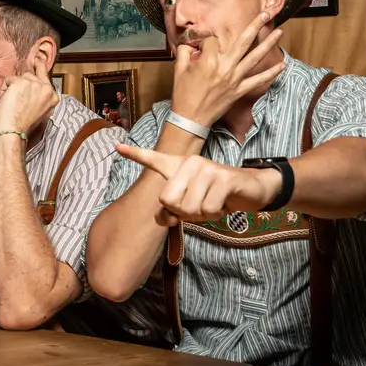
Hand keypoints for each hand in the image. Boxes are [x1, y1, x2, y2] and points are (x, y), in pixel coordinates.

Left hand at [0, 65, 59, 135]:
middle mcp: (46, 88)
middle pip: (30, 74)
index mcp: (52, 96)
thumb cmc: (22, 124)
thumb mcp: (37, 109)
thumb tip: (29, 85)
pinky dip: (4, 89)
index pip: (45, 75)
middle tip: (17, 98)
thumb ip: (37, 95)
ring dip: (12, 87)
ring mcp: (34, 84)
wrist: (13, 131)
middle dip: (21, 82)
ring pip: (19, 77)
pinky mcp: (21, 82)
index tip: (38, 60)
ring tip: (13, 103)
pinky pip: (8, 80)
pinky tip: (7, 101)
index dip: (40, 67)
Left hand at [116, 144, 280, 226]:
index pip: (153, 159)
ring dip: (203, 215)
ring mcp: (207, 168)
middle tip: (200, 205)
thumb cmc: (214, 196)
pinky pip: (208, 209)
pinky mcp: (224, 178)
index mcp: (178, 166)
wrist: (248, 189)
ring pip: (190, 208)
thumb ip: (172, 211)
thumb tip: (164, 218)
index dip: (135, 154)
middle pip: (169, 201)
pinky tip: (223, 203)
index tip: (117, 147)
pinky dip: (216, 214)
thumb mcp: (190, 204)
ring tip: (213, 203)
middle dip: (184, 213)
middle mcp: (190, 162)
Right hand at [169, 11, 285, 128]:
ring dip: (268, 44)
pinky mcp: (239, 90)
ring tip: (279, 32)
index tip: (200, 47)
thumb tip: (192, 44)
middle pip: (243, 41)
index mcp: (208, 61)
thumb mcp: (179, 69)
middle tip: (265, 13)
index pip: (212, 40)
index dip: (206, 41)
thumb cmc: (183, 94)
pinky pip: (258, 80)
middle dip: (255, 25)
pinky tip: (281, 66)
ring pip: (255, 57)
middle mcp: (225, 68)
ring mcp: (234, 79)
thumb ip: (185, 52)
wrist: (190, 118)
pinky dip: (271, 73)